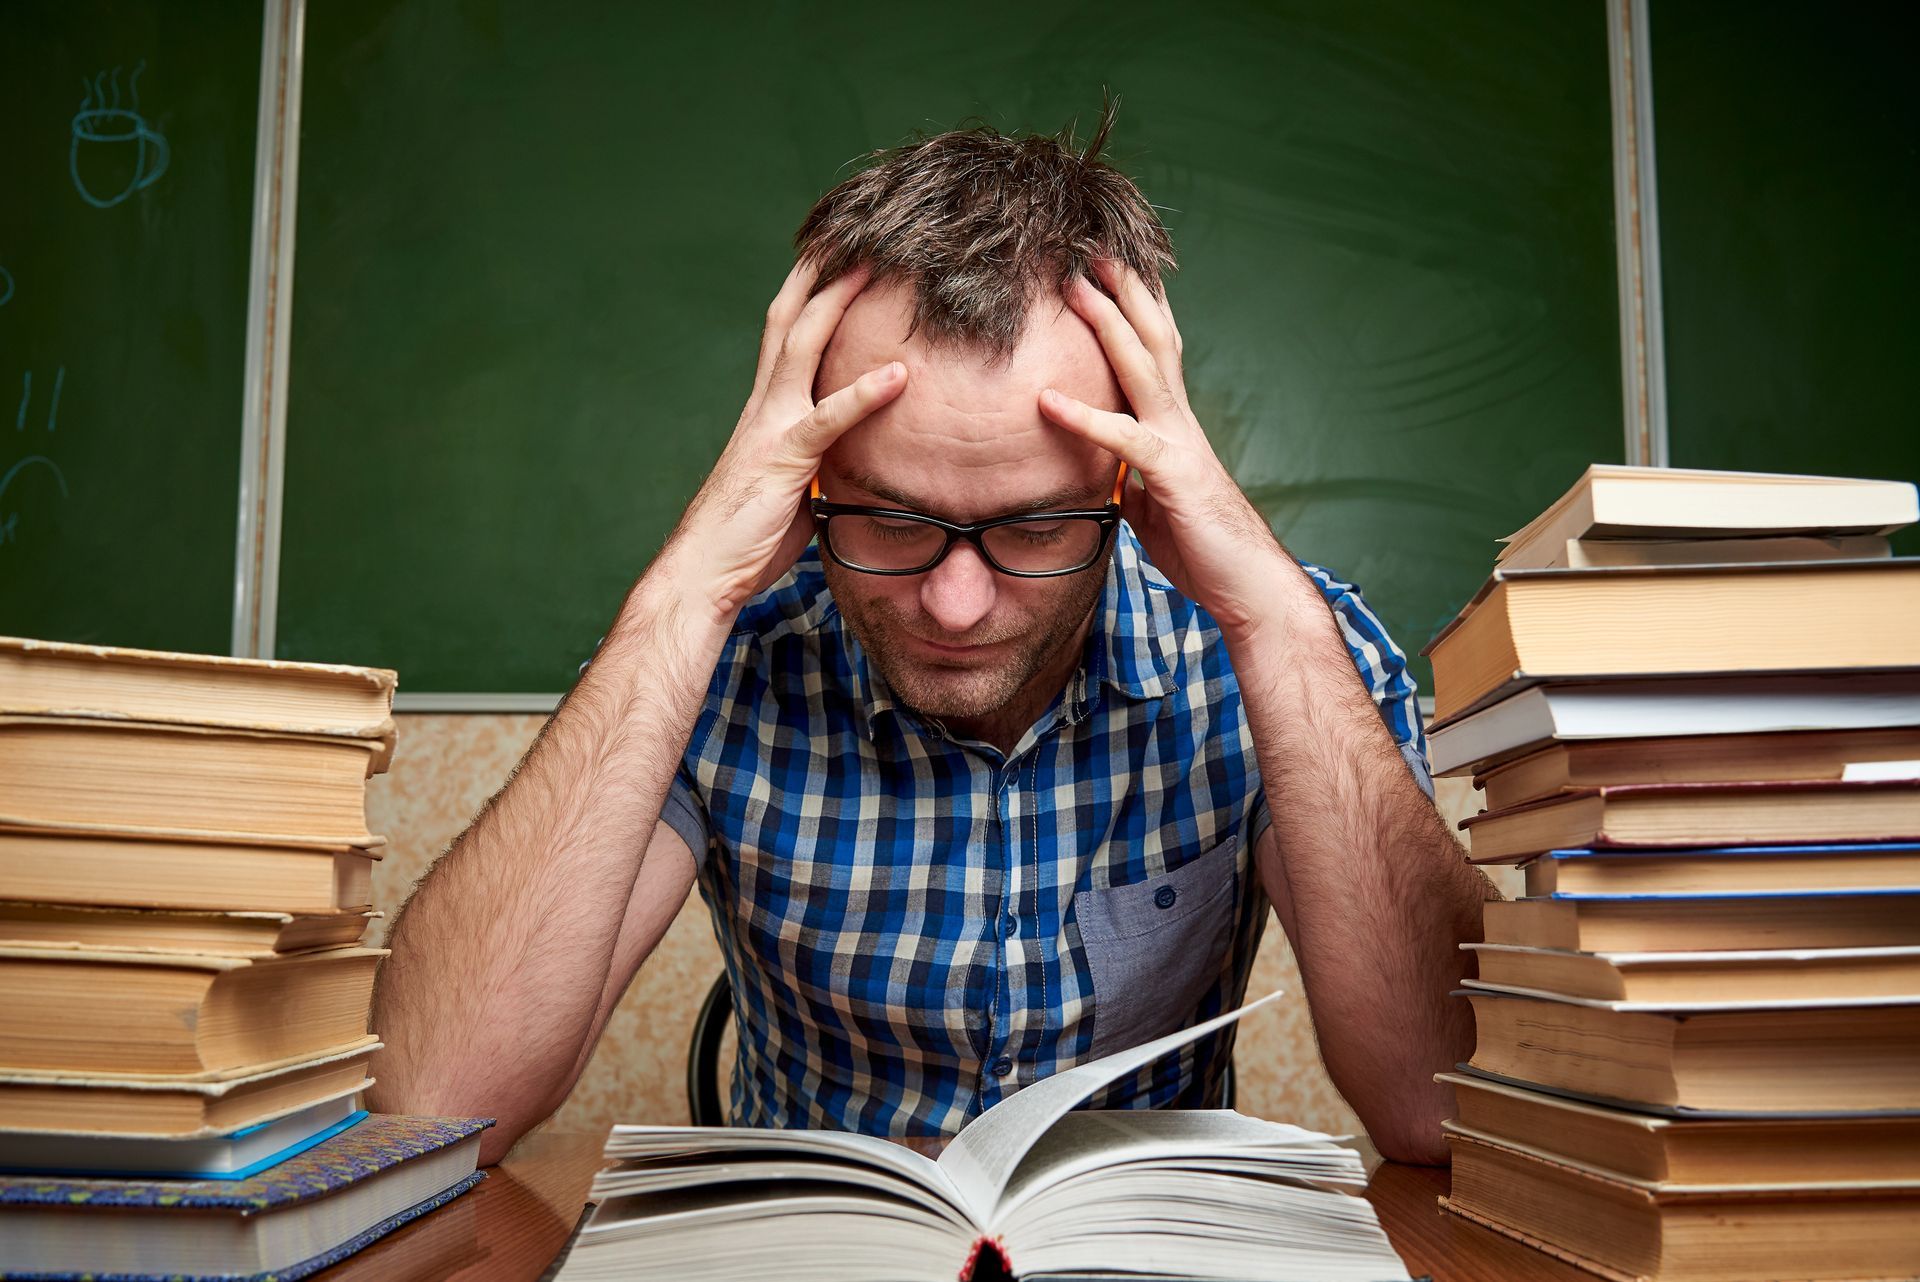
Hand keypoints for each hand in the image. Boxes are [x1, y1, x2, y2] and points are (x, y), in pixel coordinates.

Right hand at [666, 261, 906, 623]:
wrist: (703, 574)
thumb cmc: (747, 540)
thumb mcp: (792, 490)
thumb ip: (819, 464)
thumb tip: (851, 462)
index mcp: (767, 410)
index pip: (790, 334)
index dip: (813, 291)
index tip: (841, 254)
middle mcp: (764, 406)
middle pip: (793, 319)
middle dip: (823, 272)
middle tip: (859, 230)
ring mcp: (771, 428)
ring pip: (803, 347)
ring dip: (840, 303)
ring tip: (879, 267)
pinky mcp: (783, 460)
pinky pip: (827, 419)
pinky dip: (863, 394)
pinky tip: (900, 375)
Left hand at [1037, 259, 1283, 634]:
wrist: (1247, 587)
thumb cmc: (1204, 551)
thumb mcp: (1154, 508)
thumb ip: (1131, 482)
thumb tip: (1106, 476)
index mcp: (1174, 427)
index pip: (1154, 354)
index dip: (1133, 311)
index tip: (1108, 273)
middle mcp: (1180, 422)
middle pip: (1152, 340)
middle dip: (1123, 292)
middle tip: (1091, 249)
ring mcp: (1180, 443)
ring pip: (1143, 367)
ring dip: (1108, 323)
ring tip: (1075, 286)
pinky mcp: (1174, 475)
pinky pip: (1124, 440)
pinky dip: (1085, 417)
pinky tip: (1048, 400)